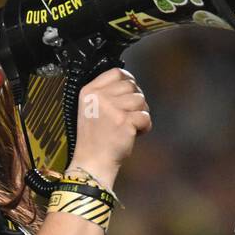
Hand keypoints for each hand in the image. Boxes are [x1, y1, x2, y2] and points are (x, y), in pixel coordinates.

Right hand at [69, 67, 150, 185]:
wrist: (92, 162)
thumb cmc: (93, 138)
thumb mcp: (90, 108)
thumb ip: (105, 93)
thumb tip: (130, 83)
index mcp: (89, 91)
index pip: (116, 72)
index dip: (127, 81)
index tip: (128, 94)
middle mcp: (99, 97)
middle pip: (131, 85)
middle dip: (135, 100)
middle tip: (128, 114)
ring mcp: (112, 108)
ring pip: (140, 100)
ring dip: (140, 113)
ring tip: (130, 125)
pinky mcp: (124, 121)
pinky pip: (145, 117)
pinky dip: (144, 127)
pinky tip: (134, 134)